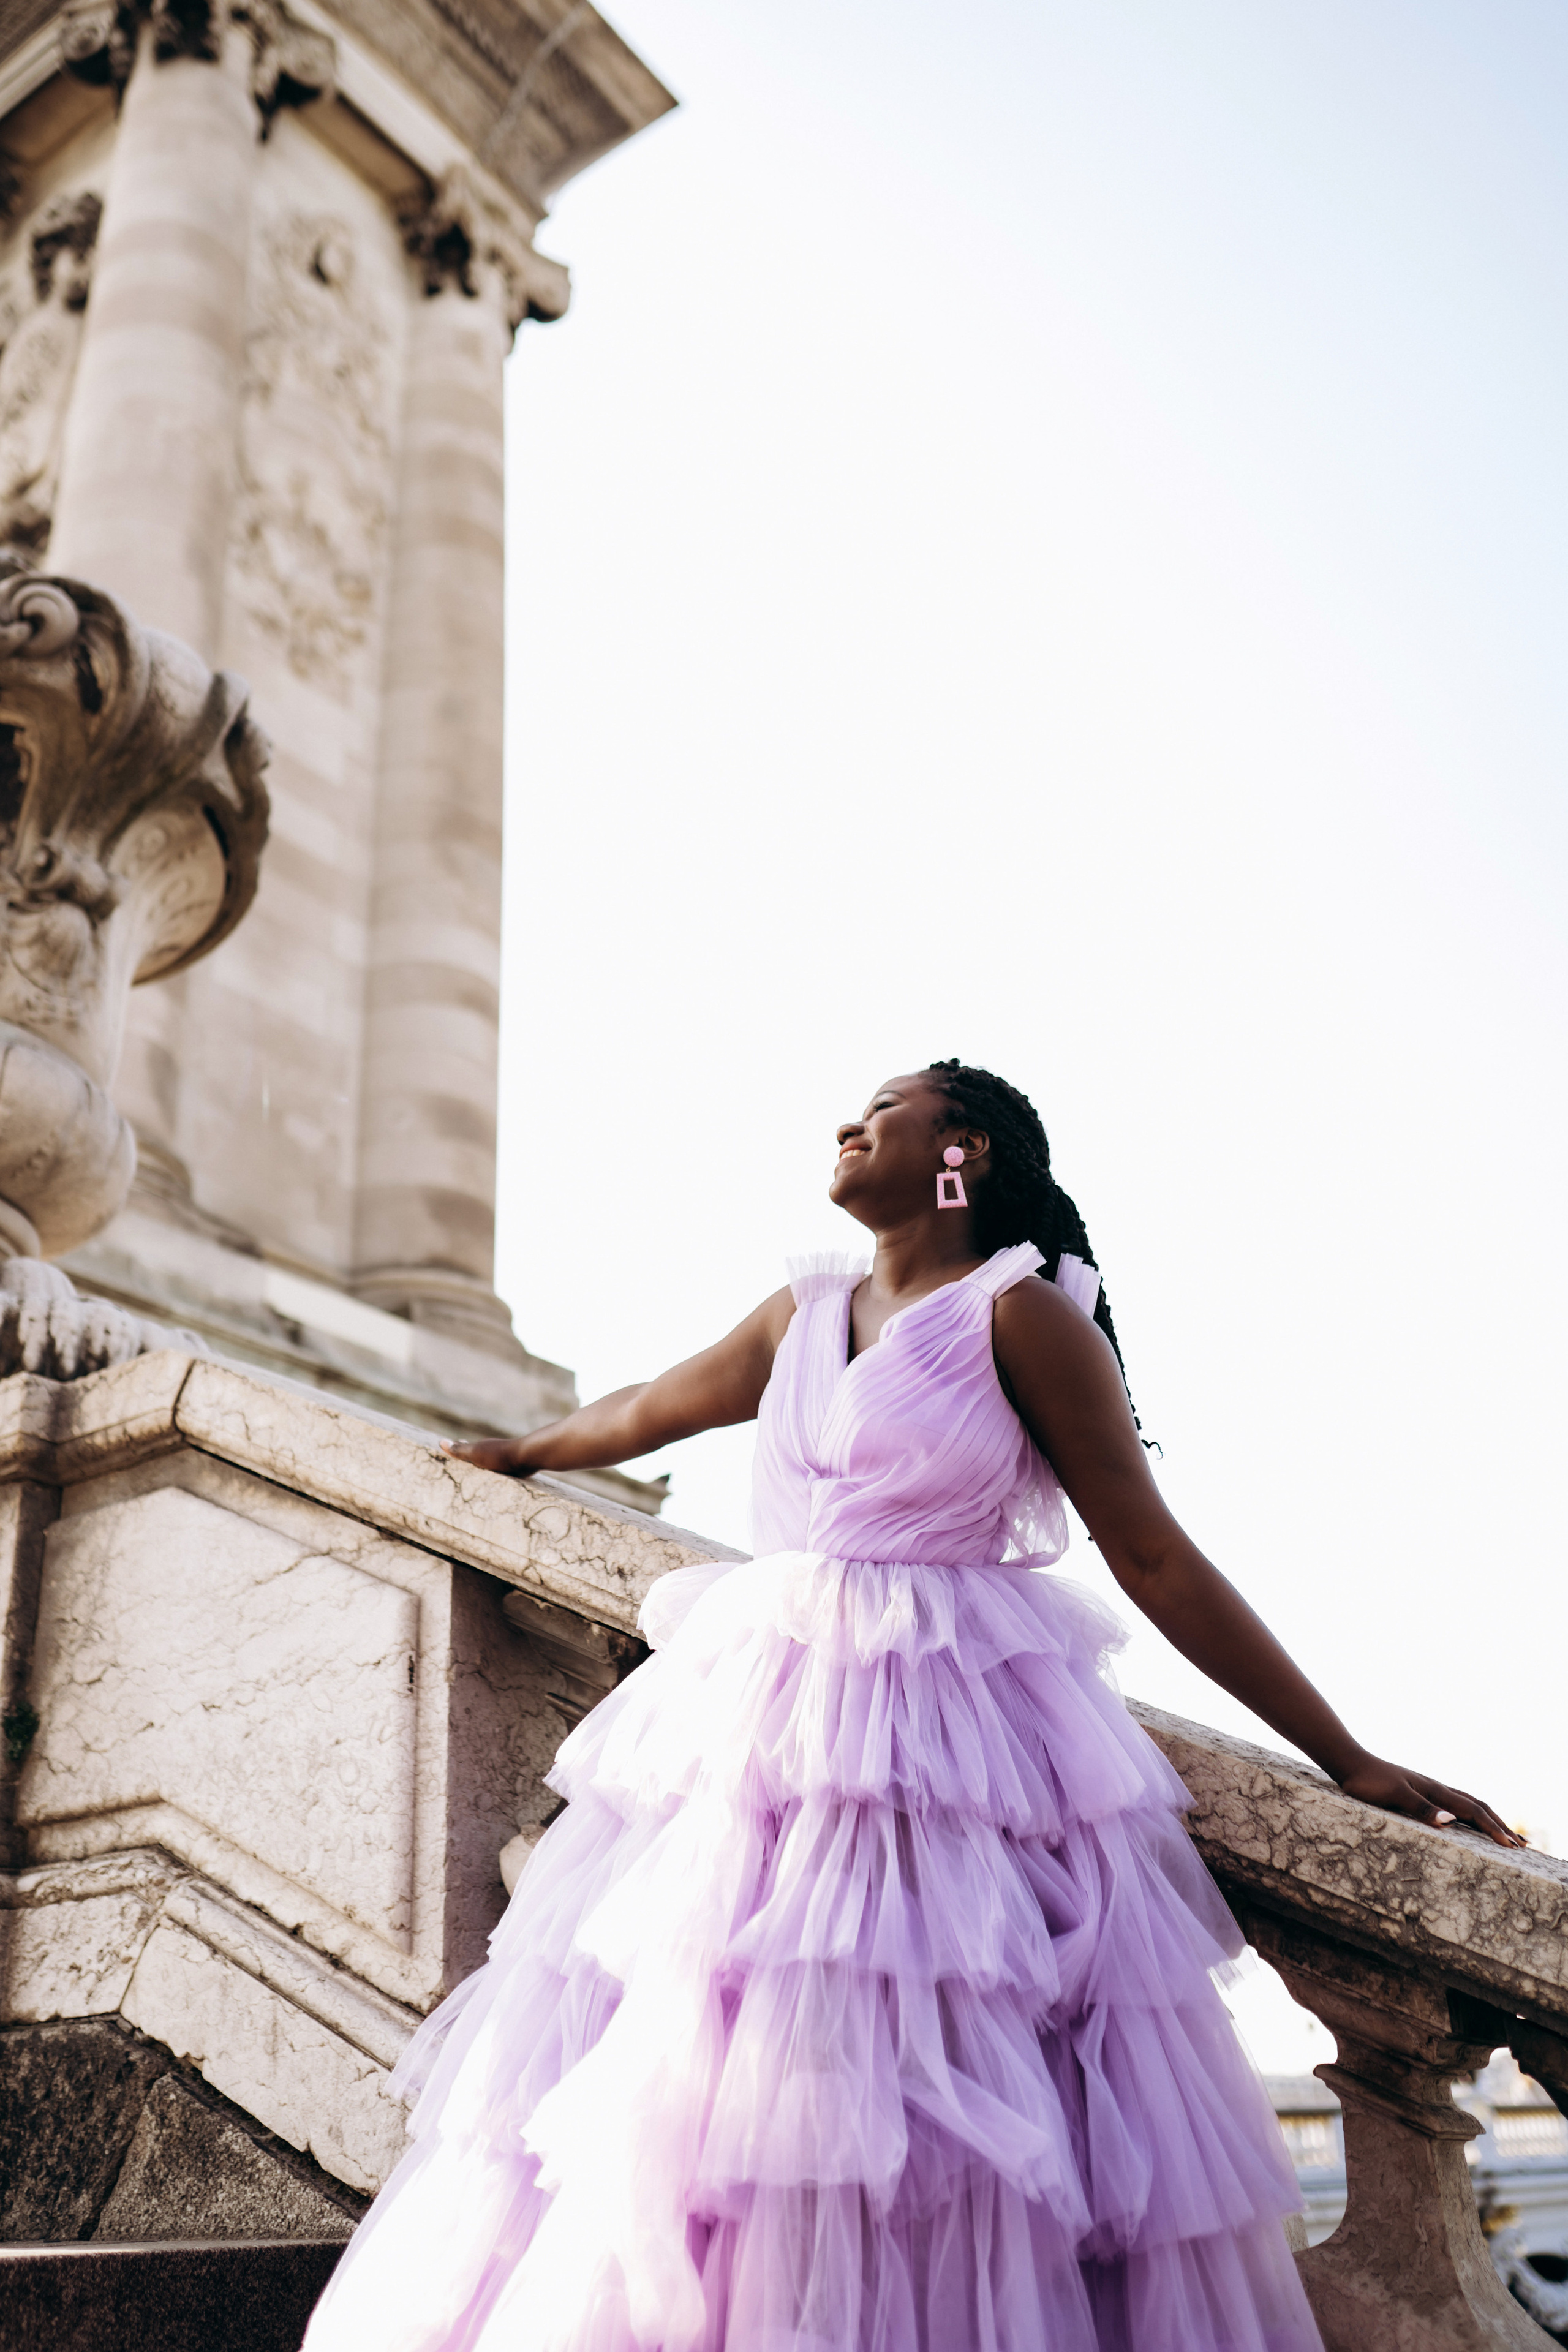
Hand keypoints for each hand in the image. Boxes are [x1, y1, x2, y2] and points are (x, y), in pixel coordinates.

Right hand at [440, 1437, 537, 1476]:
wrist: (526, 1458)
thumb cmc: (499, 1456)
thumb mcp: (476, 1453)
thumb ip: (460, 1450)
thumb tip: (441, 1442)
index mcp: (480, 1448)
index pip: (465, 1449)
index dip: (457, 1451)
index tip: (449, 1453)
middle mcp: (491, 1452)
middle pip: (477, 1457)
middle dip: (469, 1460)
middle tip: (460, 1466)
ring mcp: (502, 1460)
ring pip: (489, 1465)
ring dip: (483, 1468)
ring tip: (475, 1477)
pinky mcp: (513, 1468)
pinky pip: (500, 1473)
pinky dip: (495, 1476)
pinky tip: (496, 1481)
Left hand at [1336, 1754, 1524, 1847]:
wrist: (1350, 1762)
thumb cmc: (1368, 1782)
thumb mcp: (1393, 1796)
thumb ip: (1421, 1808)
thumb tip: (1450, 1821)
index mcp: (1435, 1791)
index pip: (1472, 1811)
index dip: (1493, 1829)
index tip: (1513, 1847)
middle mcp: (1437, 1788)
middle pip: (1478, 1807)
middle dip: (1500, 1825)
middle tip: (1523, 1845)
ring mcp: (1429, 1789)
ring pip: (1468, 1803)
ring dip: (1489, 1819)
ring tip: (1505, 1833)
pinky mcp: (1420, 1791)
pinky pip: (1455, 1803)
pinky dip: (1471, 1814)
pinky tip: (1469, 1820)